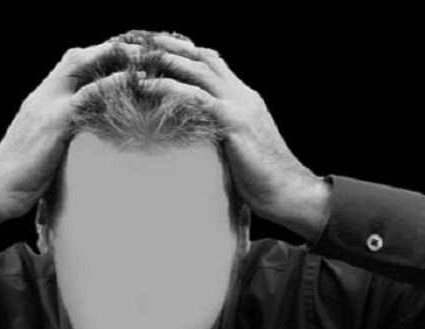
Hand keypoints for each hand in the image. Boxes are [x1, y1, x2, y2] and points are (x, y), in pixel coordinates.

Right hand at [0, 40, 143, 219]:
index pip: (68, 66)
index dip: (96, 58)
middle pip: (75, 58)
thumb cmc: (20, 179)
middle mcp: (42, 96)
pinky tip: (132, 81)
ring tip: (143, 58)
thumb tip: (83, 142)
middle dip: (108, 50)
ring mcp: (46, 106)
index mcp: (39, 101)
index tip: (123, 58)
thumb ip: (62, 137)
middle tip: (140, 51)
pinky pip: (85, 96)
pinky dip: (110, 84)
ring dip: (113, 58)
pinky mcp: (53, 122)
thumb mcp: (44, 150)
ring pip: (80, 66)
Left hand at [128, 34, 322, 226]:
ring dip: (166, 60)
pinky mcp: (233, 122)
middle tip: (140, 40)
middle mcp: (243, 95)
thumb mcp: (240, 148)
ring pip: (198, 70)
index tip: (159, 47)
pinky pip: (196, 98)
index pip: (214, 63)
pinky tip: (147, 87)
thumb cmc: (263, 179)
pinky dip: (169, 88)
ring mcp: (239, 105)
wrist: (288, 191)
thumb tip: (200, 137)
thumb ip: (222, 134)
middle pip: (203, 58)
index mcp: (245, 98)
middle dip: (171, 46)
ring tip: (136, 57)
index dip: (186, 52)